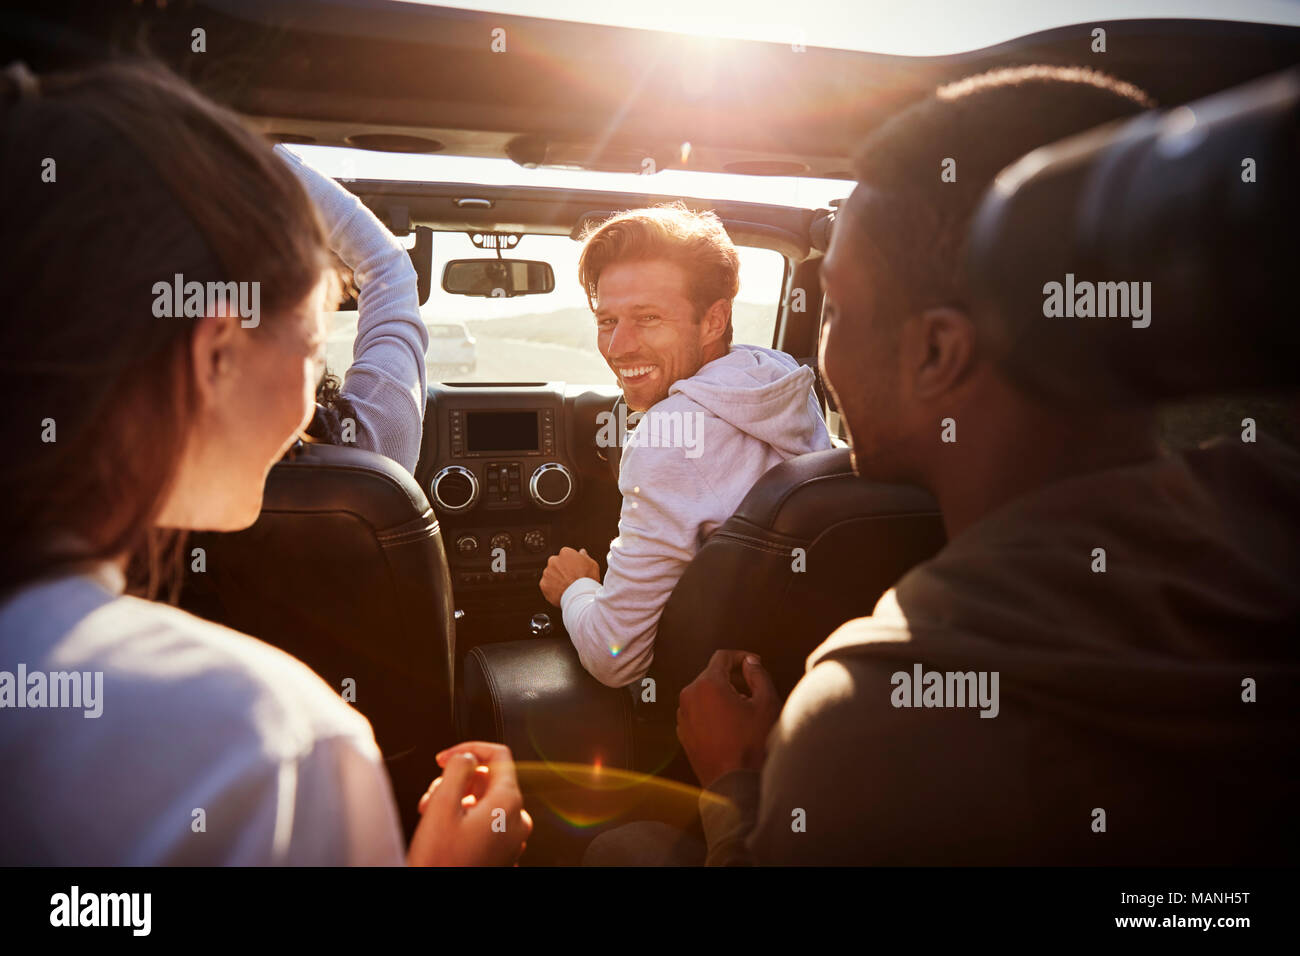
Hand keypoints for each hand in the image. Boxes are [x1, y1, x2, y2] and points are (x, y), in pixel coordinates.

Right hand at [406, 741, 532, 865]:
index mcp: (508, 803)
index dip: (469, 749)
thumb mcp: (442, 805)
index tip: (445, 758)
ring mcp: (511, 838)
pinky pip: (486, 822)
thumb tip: (467, 756)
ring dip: (456, 801)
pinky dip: (464, 819)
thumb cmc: (441, 862)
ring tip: (432, 816)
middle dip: (456, 782)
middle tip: (431, 797)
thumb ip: (457, 768)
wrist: (436, 900)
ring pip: (485, 802)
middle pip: (489, 780)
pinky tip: (443, 831)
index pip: (498, 755)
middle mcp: (517, 819)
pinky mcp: (502, 852)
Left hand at [540, 546, 600, 605]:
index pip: (565, 555)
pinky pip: (547, 585)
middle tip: (570, 579)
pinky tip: (561, 592)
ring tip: (566, 587)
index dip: (571, 563)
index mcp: (565, 553)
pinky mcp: (543, 584)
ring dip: (556, 579)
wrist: (580, 596)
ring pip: (550, 574)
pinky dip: (552, 588)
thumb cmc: (588, 580)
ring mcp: (547, 572)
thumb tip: (582, 552)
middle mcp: (553, 560)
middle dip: (561, 570)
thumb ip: (585, 556)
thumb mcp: (592, 564)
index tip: (574, 570)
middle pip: (556, 564)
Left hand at [677, 650, 780, 788]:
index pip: (722, 657)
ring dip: (722, 696)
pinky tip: (730, 726)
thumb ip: (758, 675)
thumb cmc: (752, 746)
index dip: (741, 656)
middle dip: (733, 678)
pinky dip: (712, 712)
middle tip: (753, 689)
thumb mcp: (766, 703)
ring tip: (743, 711)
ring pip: (704, 694)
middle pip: (712, 675)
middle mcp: (689, 697)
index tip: (753, 662)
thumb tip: (751, 663)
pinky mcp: (683, 733)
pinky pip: (698, 712)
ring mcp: (683, 716)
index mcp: (707, 684)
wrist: (735, 785)